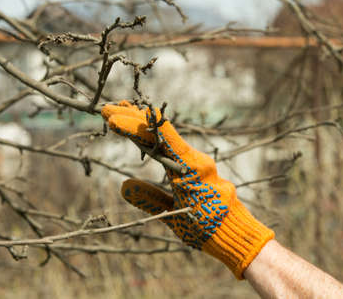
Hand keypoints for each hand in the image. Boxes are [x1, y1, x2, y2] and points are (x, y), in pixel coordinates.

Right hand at [101, 100, 273, 278]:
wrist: (235, 232)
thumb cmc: (207, 227)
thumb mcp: (174, 216)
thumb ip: (150, 200)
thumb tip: (124, 185)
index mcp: (190, 167)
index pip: (159, 138)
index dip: (134, 126)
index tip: (111, 118)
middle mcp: (194, 158)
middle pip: (161, 132)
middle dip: (133, 119)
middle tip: (107, 110)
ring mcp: (196, 161)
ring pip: (166, 137)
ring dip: (142, 125)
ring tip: (119, 113)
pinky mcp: (195, 167)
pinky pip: (172, 147)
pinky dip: (154, 137)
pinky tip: (142, 133)